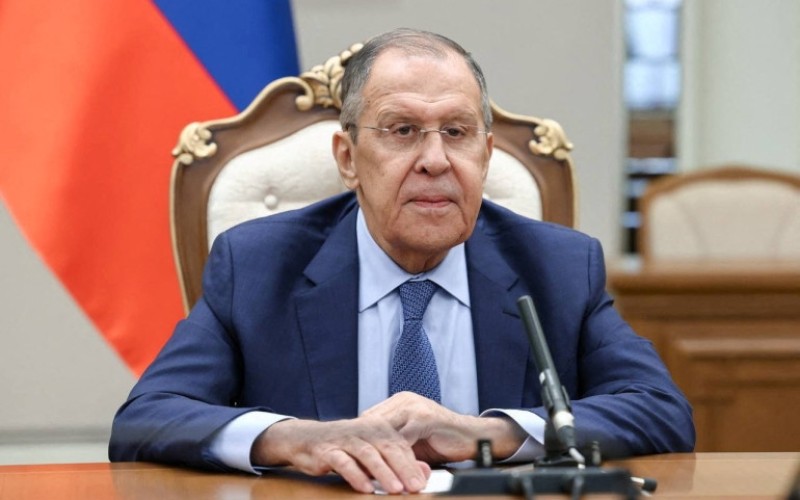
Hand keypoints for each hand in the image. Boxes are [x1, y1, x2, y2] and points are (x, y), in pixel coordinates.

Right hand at [251, 416, 430, 493]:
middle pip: (388, 448)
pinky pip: (344, 462)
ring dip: (383, 472)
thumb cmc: (346, 448)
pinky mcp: (328, 449)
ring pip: (368, 454)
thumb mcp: (375, 455)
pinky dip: (356, 475)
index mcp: (379, 427)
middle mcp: (365, 430)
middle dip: (404, 468)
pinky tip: (366, 488)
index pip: (401, 445)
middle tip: (416, 487)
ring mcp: (346, 438)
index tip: (423, 483)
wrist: (307, 439)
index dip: (412, 464)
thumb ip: (399, 463)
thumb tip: (425, 473)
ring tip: (396, 489)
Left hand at [362, 392, 526, 463]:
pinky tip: (389, 470)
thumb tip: (366, 461)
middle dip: (365, 446)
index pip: (370, 419)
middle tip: (355, 467)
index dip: (360, 439)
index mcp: (398, 402)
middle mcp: (404, 400)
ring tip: (368, 472)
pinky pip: (403, 439)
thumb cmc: (441, 441)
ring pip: (386, 431)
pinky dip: (394, 457)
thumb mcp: (411, 441)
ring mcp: (415, 407)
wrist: (474, 437)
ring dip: (377, 453)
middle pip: (373, 423)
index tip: (351, 458)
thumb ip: (392, 444)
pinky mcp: (425, 418)